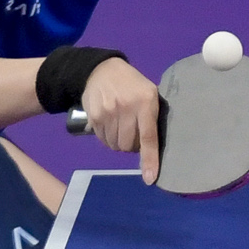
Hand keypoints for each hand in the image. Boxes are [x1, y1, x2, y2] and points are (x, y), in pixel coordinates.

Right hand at [77, 56, 164, 184]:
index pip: (149, 137)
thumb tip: (154, 148)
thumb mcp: (149, 92)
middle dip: (133, 145)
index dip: (149, 160)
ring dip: (119, 142)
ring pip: (116, 145)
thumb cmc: (132, 84)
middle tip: (133, 131)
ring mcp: (108, 113)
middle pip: (130, 145)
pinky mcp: (94, 117)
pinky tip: (110, 125)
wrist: (101, 70)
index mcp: (146, 102)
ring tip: (121, 127)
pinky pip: (103, 140)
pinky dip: (108, 138)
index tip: (150, 178)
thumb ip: (152, 116)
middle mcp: (127, 108)